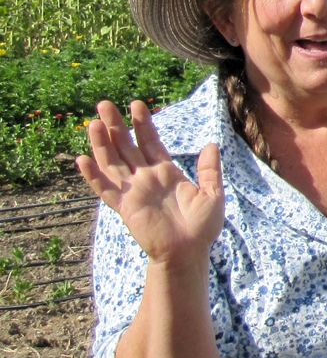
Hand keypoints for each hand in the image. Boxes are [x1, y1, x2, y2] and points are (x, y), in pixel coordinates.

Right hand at [77, 100, 224, 269]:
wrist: (189, 253)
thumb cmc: (202, 227)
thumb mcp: (212, 193)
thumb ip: (209, 170)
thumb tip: (212, 145)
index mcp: (166, 172)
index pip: (150, 142)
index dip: (142, 124)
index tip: (136, 104)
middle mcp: (146, 178)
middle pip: (126, 147)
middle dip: (116, 126)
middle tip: (105, 104)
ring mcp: (134, 191)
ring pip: (112, 163)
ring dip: (101, 144)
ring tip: (93, 123)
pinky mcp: (125, 207)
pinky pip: (105, 190)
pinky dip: (93, 176)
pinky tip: (83, 160)